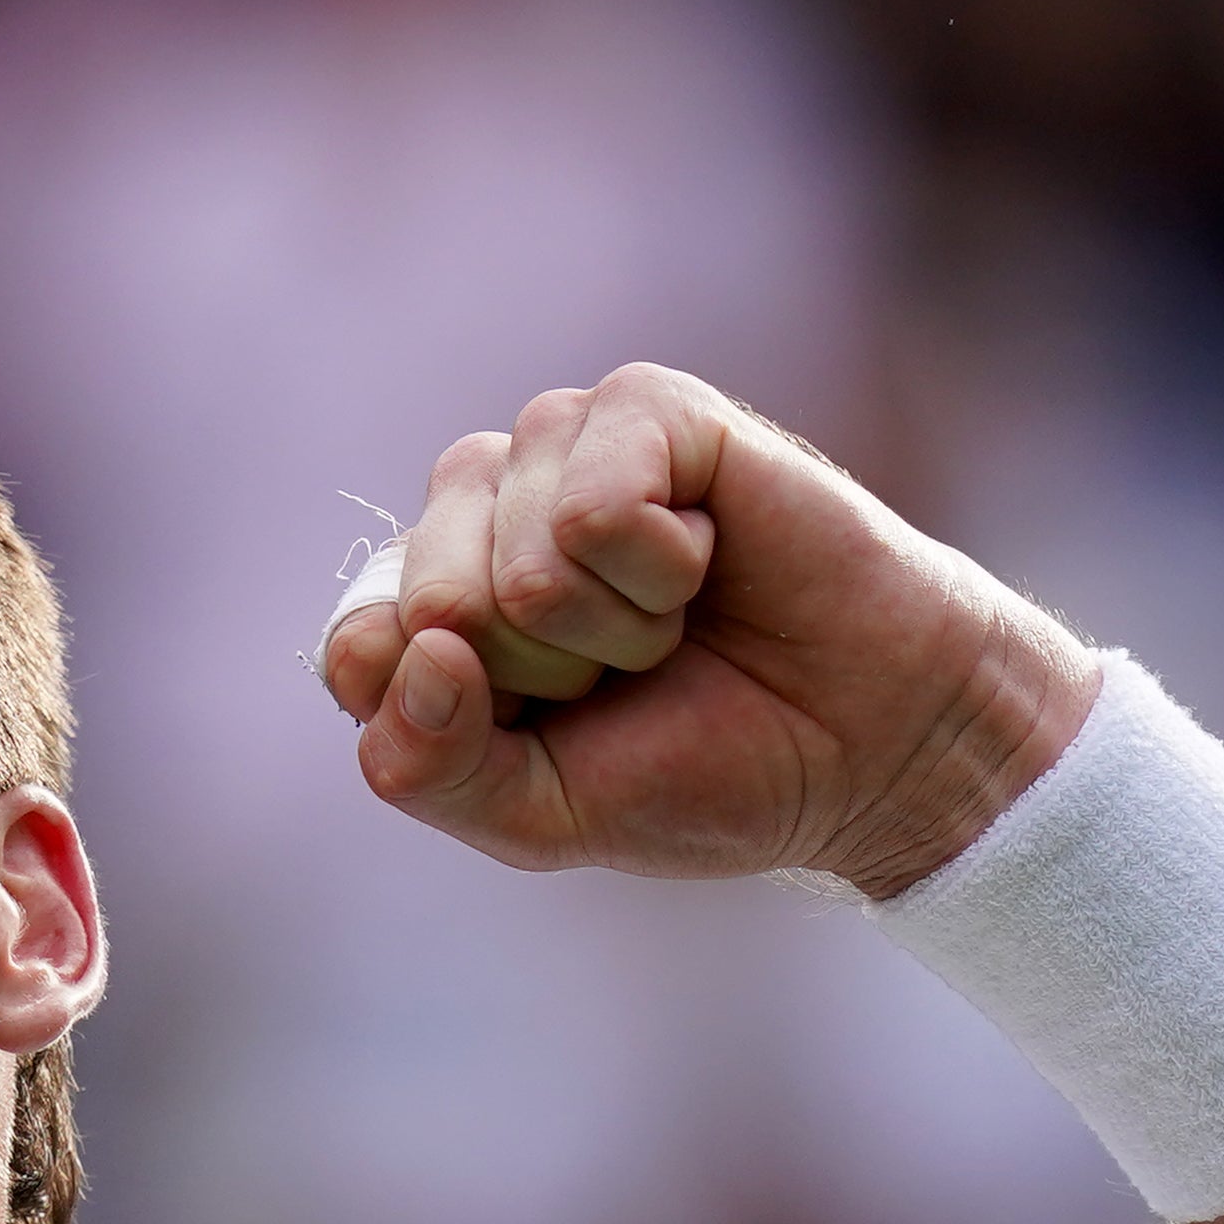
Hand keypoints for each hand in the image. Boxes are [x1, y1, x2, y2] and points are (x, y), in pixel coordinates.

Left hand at [317, 363, 1099, 896]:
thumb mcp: (537, 816)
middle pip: (431, 606)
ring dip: (610, 630)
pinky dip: (660, 572)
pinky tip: (706, 563)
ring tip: (672, 624)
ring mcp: (557, 447)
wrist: (867, 743)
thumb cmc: (702, 768)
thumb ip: (430, 768)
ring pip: (511, 565)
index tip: (553, 728)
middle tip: (630, 673)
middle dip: (542, 677)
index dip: (456, 717)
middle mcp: (481, 512)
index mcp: (433, 605)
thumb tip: (420, 651)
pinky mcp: (642, 407)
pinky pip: (594, 509)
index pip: (356, 649)